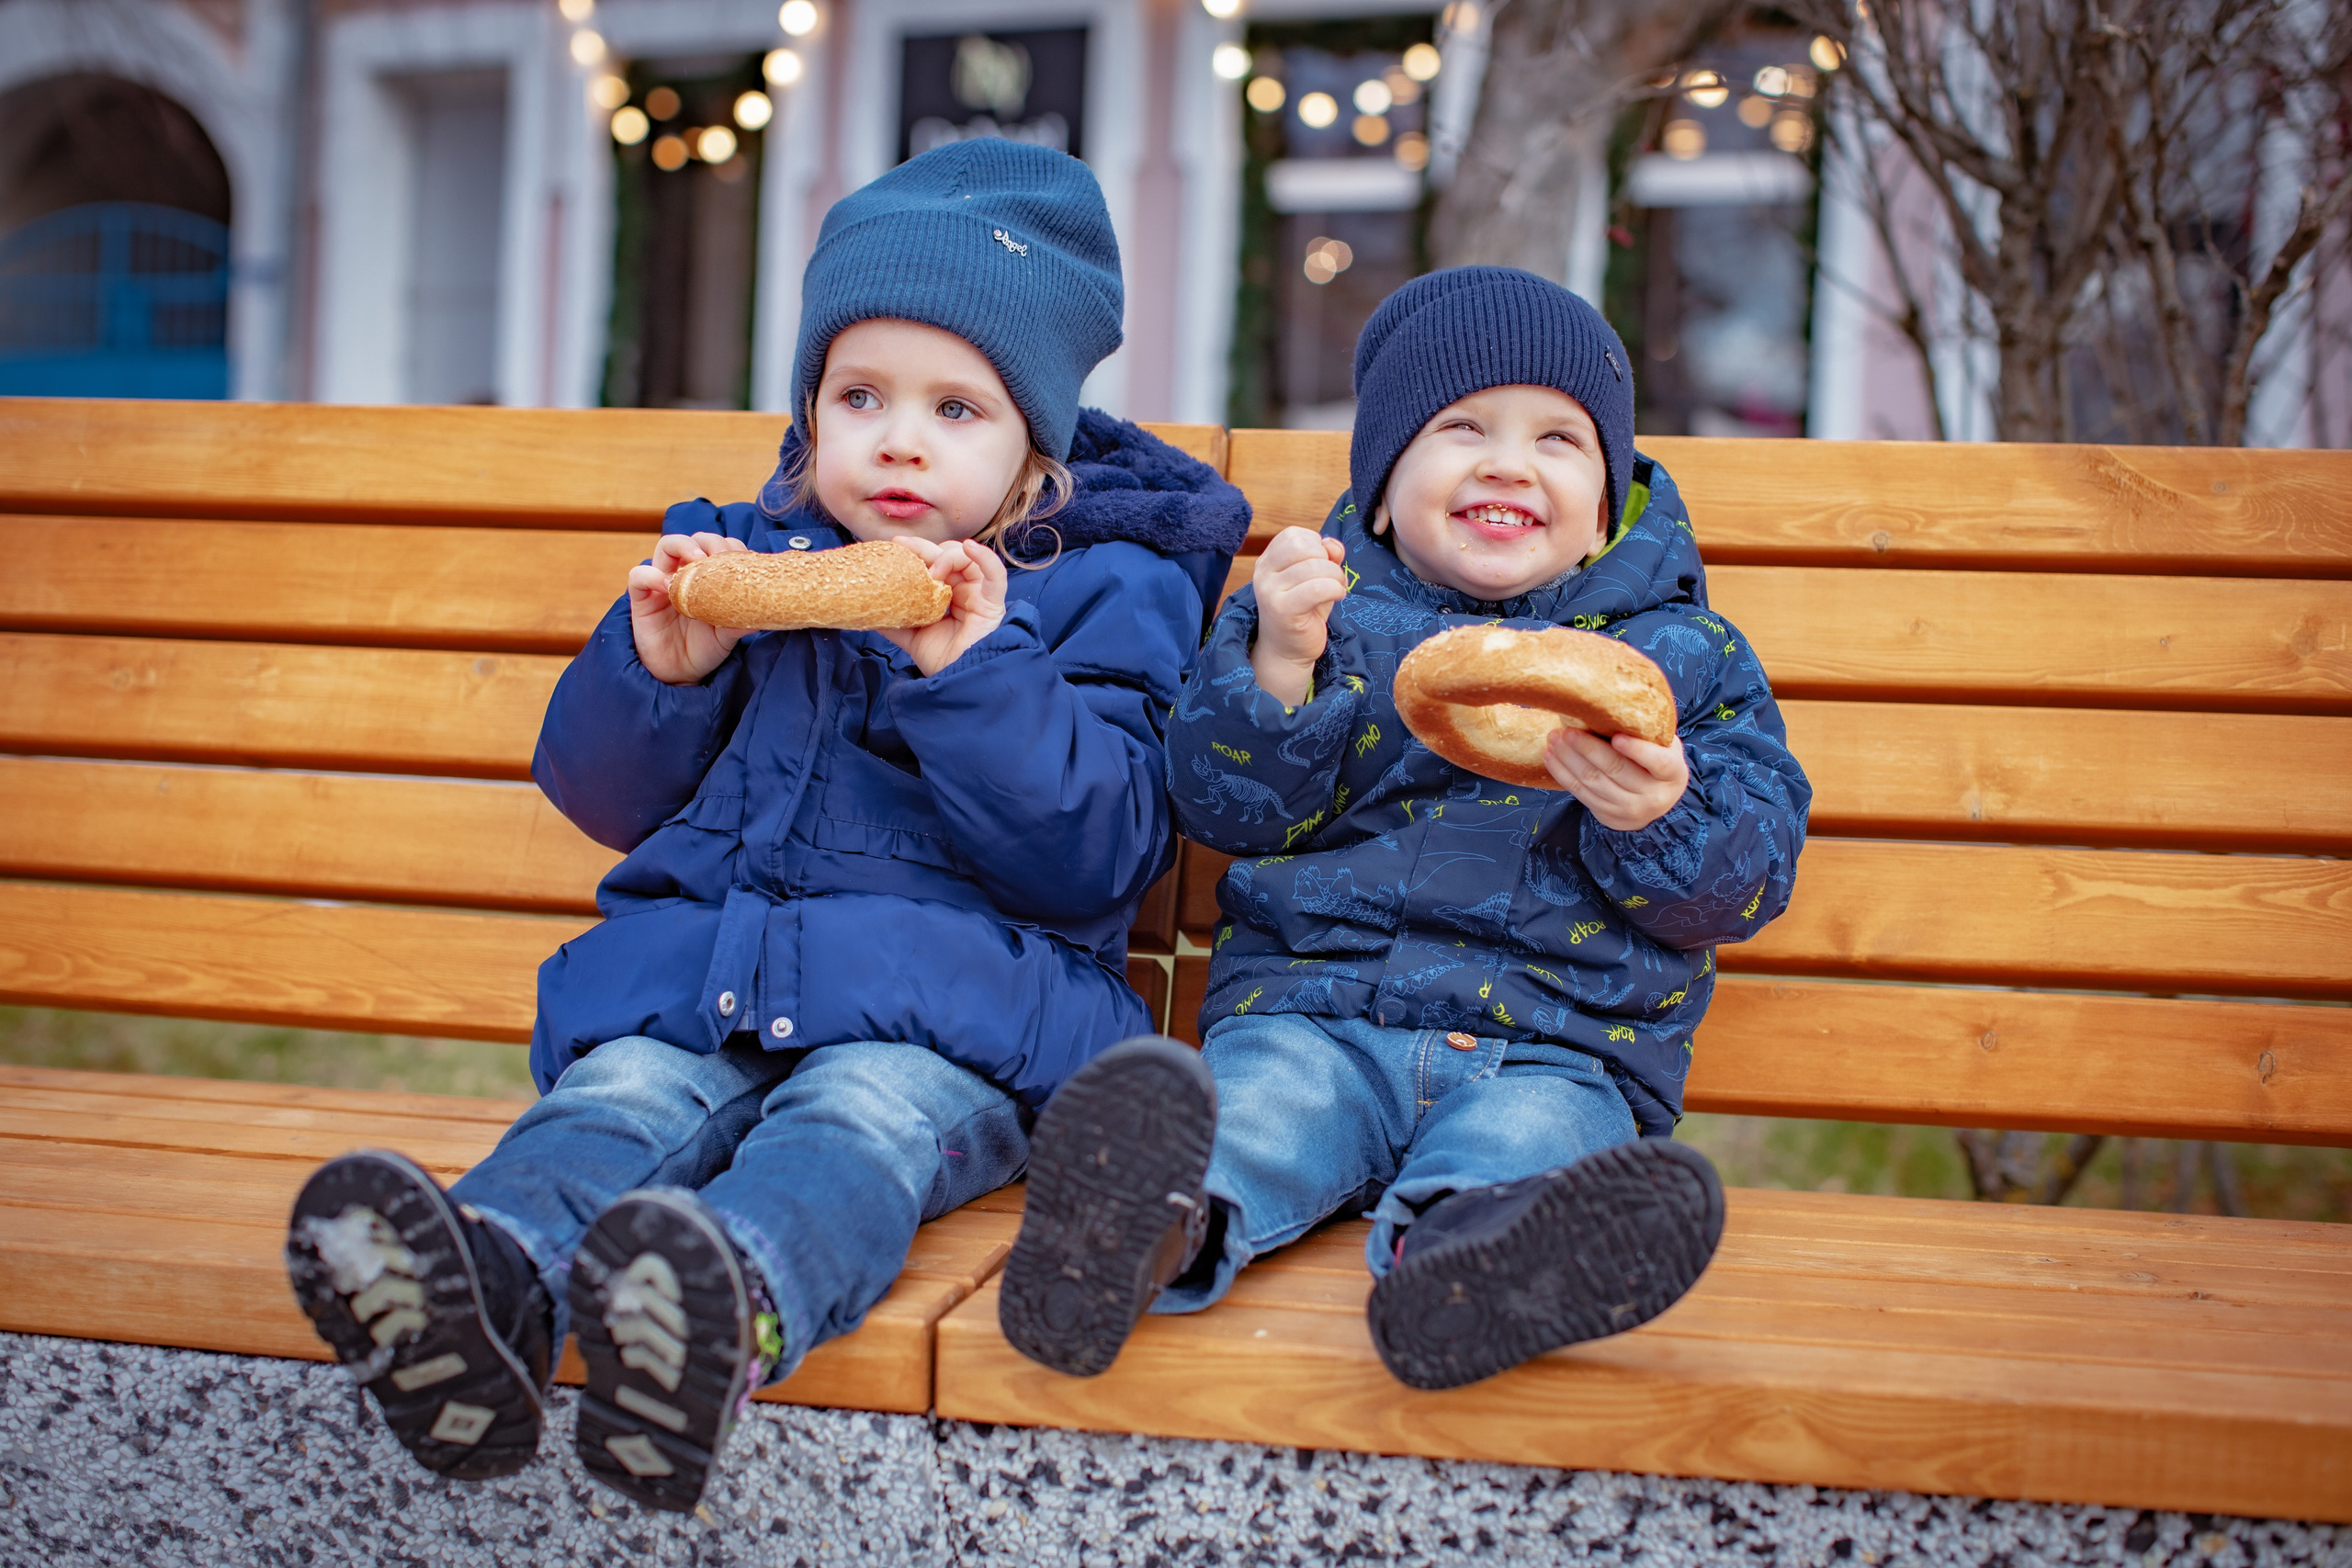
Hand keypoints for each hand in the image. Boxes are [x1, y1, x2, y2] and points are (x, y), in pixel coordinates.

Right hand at [629, 532, 751, 685]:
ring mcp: (662, 583)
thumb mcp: (726, 636)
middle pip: (694, 540)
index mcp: (708, 578)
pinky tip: (666, 587)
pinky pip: (639, 576)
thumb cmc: (705, 648)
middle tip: (720, 557)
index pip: (719, 548)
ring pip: (666, 547)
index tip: (743, 559)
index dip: (731, 547)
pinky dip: (651, 575)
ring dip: (682, 546)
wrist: (681, 674)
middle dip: (710, 542)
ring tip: (697, 560)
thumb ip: (738, 623)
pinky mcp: (642, 599)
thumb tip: (760, 617)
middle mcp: (685, 574)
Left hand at [878, 537, 1007, 675]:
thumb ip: (895, 622)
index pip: (933, 563)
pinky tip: (969, 547)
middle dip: (925, 549)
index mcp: (946, 595)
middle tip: (906, 549)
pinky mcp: (993, 602)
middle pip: (946, 556)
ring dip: (946, 557)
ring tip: (933, 571)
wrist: (960, 682)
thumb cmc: (943, 660)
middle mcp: (963, 590)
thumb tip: (869, 610)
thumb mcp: (911, 637)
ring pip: (967, 559)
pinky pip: (995, 574)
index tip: (896, 546)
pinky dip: (984, 556)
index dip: (916, 551)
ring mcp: (979, 594)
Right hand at [1249, 527, 1347, 704]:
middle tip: (1333, 578)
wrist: (1286, 652)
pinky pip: (1317, 588)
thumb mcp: (1316, 578)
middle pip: (1303, 546)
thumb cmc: (1303, 612)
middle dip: (1327, 559)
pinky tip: (1338, 596)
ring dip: (1335, 576)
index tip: (1323, 564)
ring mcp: (1269, 591)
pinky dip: (1335, 589)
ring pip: (1314, 567)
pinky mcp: (1282, 609)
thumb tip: (1333, 545)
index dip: (1317, 544)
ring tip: (1337, 589)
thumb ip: (1326, 556)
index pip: (1294, 534)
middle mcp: (1263, 572)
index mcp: (1268, 560)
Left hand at [1544, 727, 1689, 831]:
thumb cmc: (1656, 761)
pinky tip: (1550, 755)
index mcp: (1672, 773)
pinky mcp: (1607, 814)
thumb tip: (1613, 702)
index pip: (1657, 762)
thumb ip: (1647, 732)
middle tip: (1568, 731)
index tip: (1616, 737)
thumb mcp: (1664, 746)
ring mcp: (1629, 808)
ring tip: (1554, 738)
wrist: (1656, 802)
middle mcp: (1653, 795)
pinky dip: (1562, 773)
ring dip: (1569, 759)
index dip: (1637, 751)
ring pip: (1593, 782)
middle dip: (1588, 749)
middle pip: (1616, 770)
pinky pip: (1580, 793)